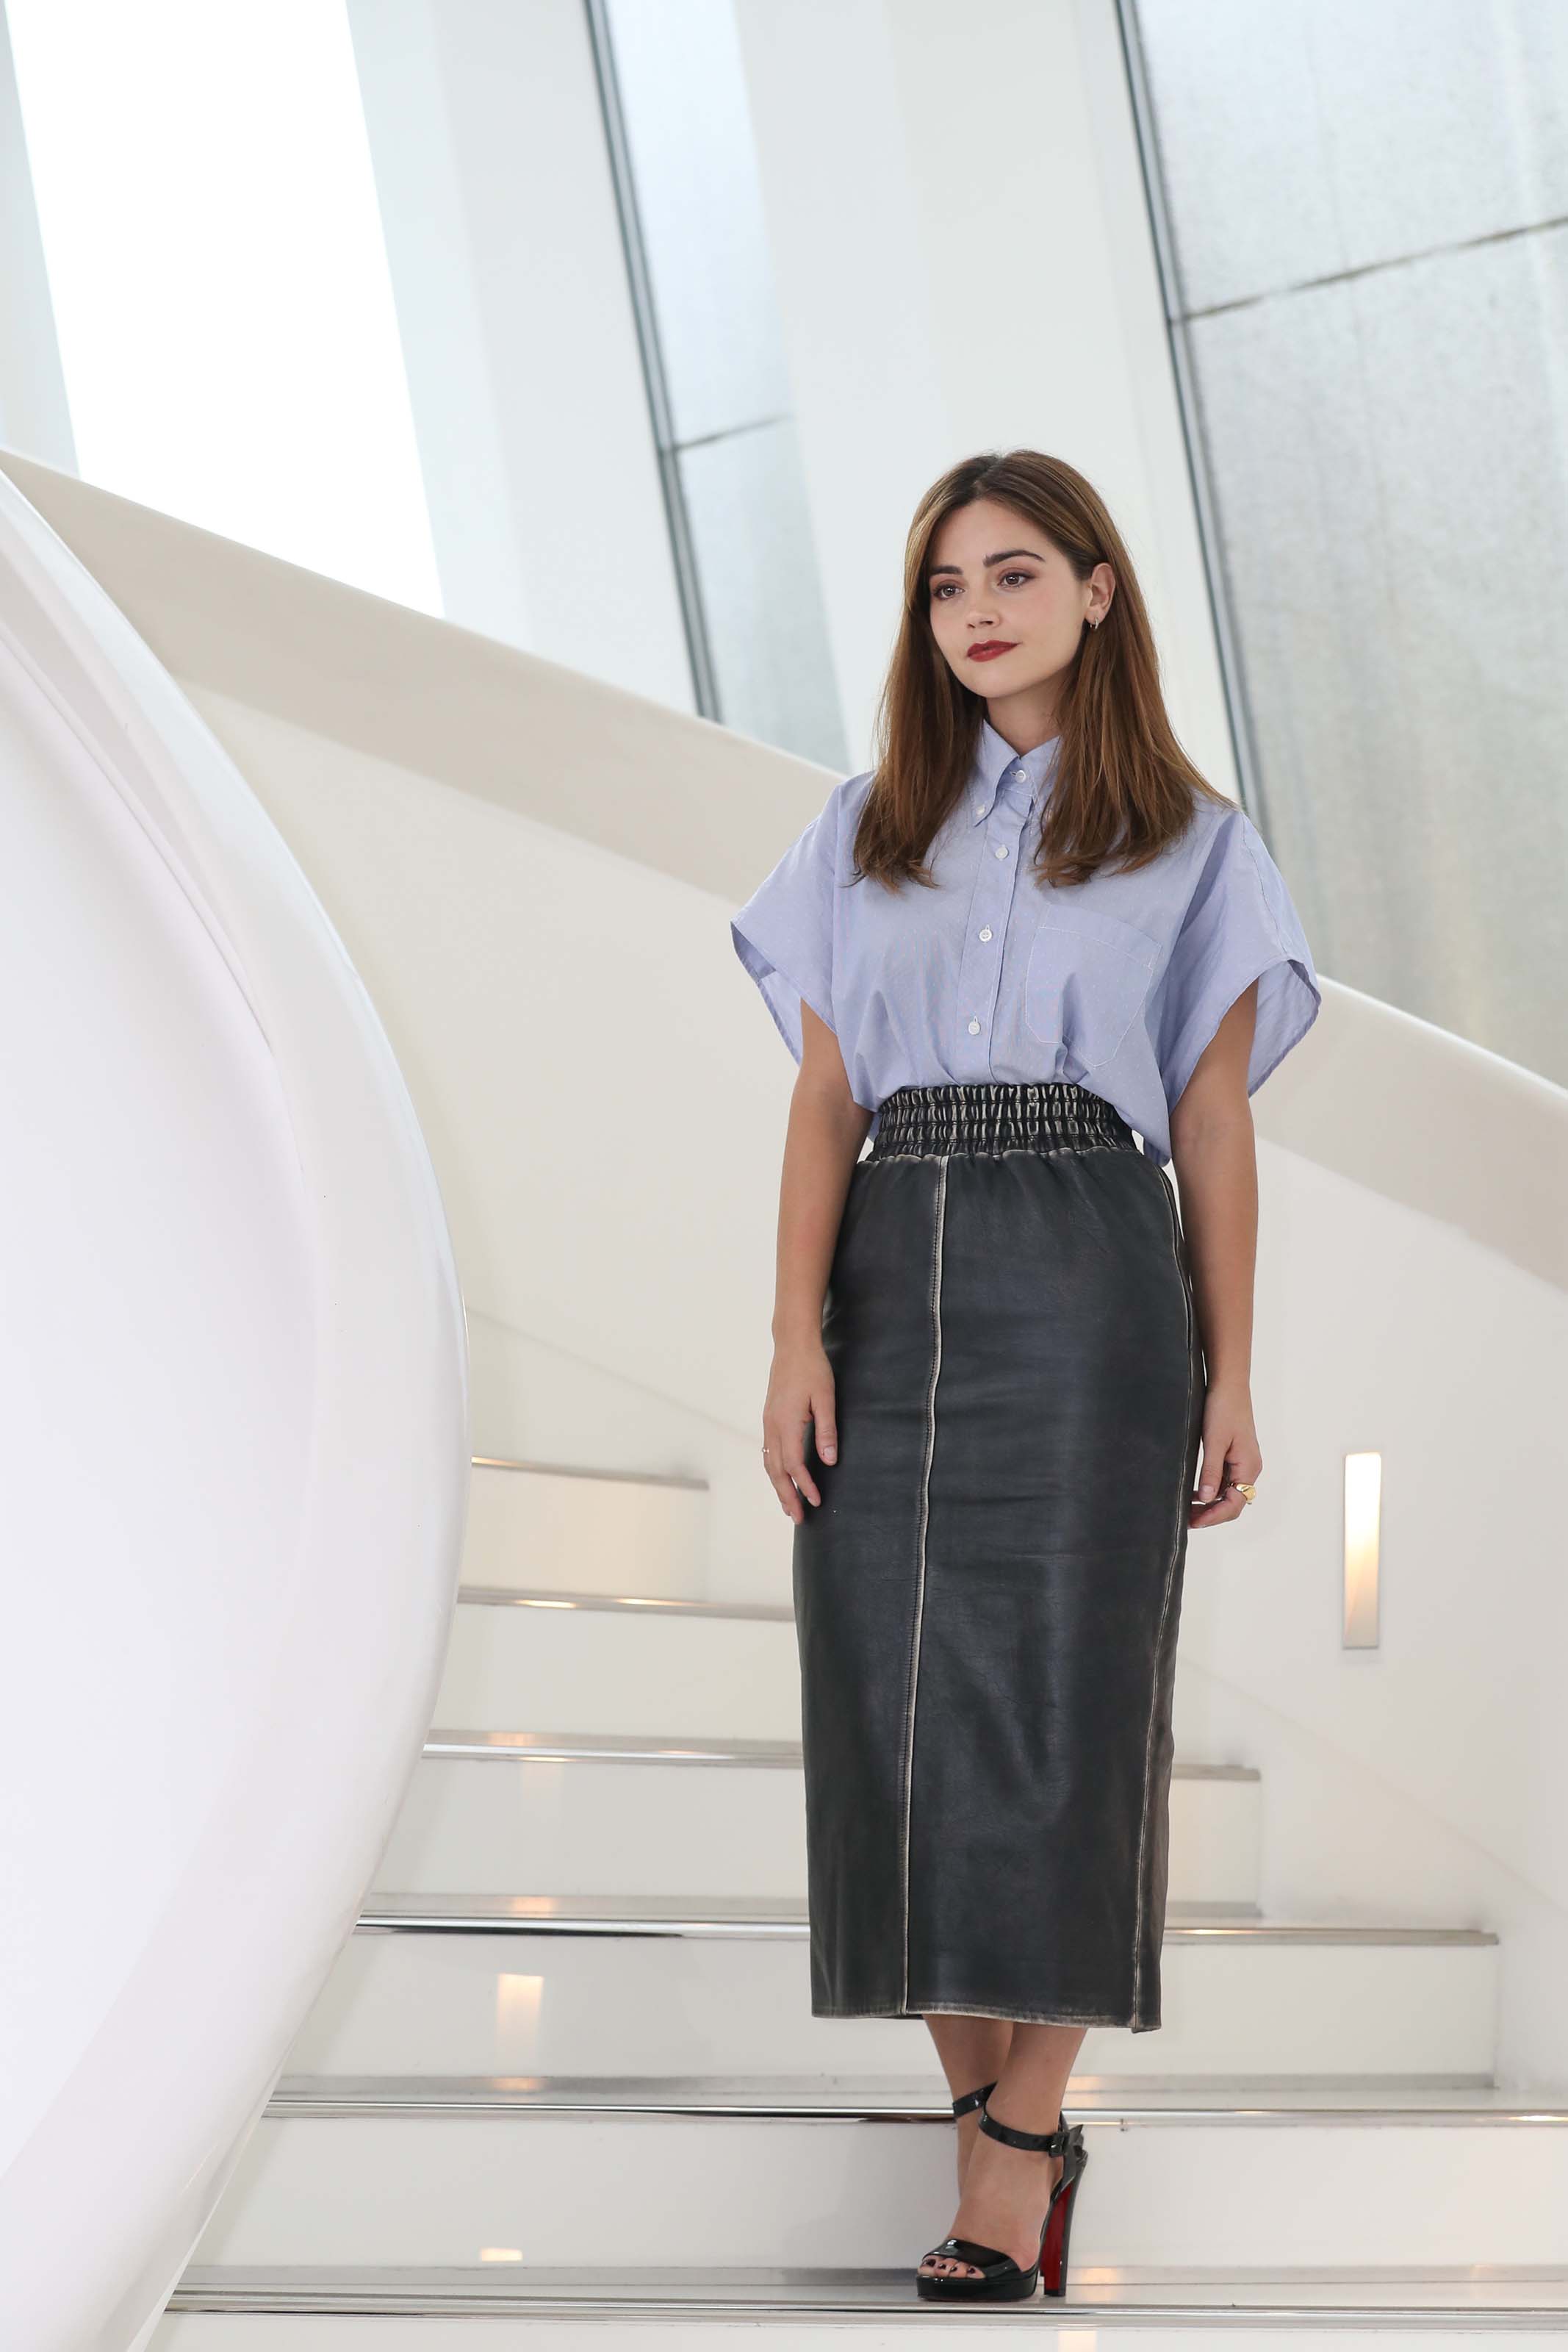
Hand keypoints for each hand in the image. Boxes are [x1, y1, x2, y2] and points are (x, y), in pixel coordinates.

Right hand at [761, 1342, 837, 1523]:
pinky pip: (768, 1451)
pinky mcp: (769, 1418)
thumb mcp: (825, 1398)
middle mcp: (772, 1426)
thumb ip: (826, 1430)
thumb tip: (830, 1461)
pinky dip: (774, 1470)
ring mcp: (768, 1422)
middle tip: (798, 1518)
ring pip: (769, 1463)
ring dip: (778, 1486)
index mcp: (786, 1423)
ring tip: (787, 1505)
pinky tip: (782, 1477)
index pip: (794, 1464)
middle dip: (786, 1496)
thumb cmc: (812, 1369)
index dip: (804, 1485)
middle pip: (776, 1470)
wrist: (792, 1346)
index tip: (816, 1501)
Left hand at [1190, 1380, 1259, 1530]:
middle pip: (1233, 1503)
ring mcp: (1243, 1463)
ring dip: (1210, 1505)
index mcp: (1248, 1467)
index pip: (1234, 1504)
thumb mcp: (1214, 1441)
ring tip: (1188, 1510)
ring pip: (1228, 1494)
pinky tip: (1195, 1493)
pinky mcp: (1236, 1456)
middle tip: (1186, 1520)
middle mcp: (1249, 1469)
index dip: (1214, 1517)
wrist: (1229, 1385)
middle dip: (1211, 1515)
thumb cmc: (1223, 1408)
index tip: (1194, 1522)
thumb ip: (1211, 1471)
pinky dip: (1212, 1491)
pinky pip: (1226, 1482)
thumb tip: (1207, 1498)